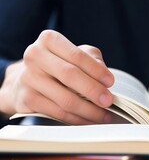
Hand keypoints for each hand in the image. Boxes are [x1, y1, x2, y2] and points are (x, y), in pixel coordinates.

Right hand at [0, 30, 114, 124]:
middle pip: (70, 75)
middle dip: (93, 91)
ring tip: (104, 115)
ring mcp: (28, 78)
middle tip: (108, 101)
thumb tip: (105, 77)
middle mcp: (35, 56)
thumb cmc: (59, 64)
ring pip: (65, 99)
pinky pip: (58, 113)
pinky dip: (77, 119)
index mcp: (49, 40)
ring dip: (89, 110)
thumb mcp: (76, 53)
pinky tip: (89, 120)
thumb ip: (92, 59)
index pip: (77, 55)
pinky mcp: (27, 99)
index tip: (110, 82)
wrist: (26, 79)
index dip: (96, 70)